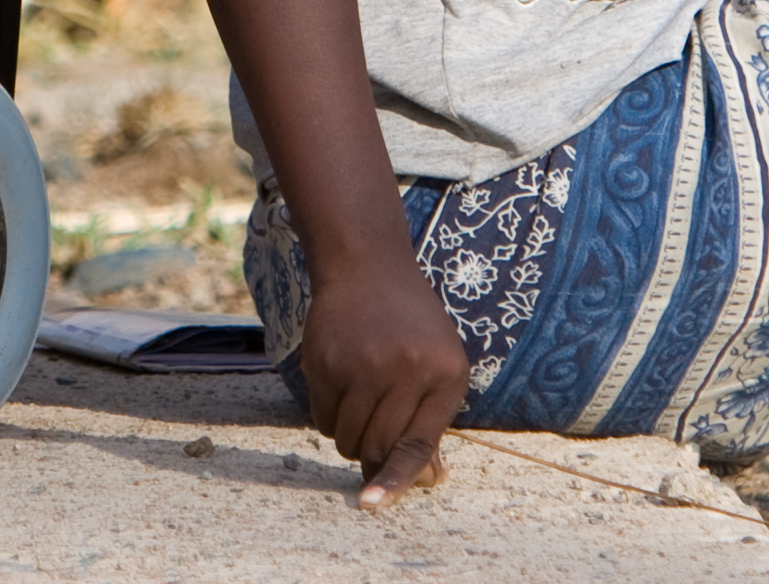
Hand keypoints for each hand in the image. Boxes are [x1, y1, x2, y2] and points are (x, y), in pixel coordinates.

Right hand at [297, 247, 467, 507]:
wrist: (368, 265)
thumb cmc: (411, 323)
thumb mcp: (440, 364)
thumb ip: (432, 421)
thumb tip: (426, 480)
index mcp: (445, 373)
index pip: (417, 443)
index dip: (396, 479)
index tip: (373, 503)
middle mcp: (406, 368)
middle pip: (378, 446)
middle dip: (372, 456)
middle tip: (370, 440)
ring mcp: (362, 364)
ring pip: (348, 438)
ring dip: (350, 435)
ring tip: (360, 399)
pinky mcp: (325, 361)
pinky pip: (323, 417)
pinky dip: (331, 414)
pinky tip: (341, 381)